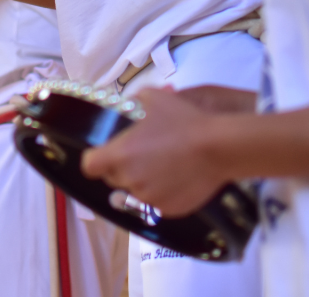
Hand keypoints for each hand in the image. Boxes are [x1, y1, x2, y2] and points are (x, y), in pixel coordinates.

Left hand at [81, 88, 228, 216]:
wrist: (218, 146)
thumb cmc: (183, 119)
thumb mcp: (152, 97)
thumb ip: (131, 102)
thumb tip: (125, 105)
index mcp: (119, 155)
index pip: (90, 165)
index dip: (95, 158)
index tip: (105, 153)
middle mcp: (129, 180)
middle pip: (112, 178)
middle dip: (121, 167)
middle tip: (141, 153)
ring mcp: (149, 198)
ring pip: (135, 191)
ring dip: (142, 180)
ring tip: (163, 164)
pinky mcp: (168, 210)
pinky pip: (156, 202)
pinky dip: (162, 192)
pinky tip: (177, 177)